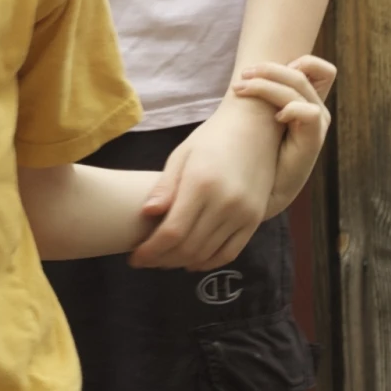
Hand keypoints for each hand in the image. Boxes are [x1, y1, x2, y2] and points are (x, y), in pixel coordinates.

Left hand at [130, 93, 280, 271]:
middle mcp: (225, 203)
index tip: (134, 257)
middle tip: (145, 260)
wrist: (254, 127)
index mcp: (201, 184)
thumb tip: (146, 214)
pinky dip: (208, 262)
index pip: (172, 232)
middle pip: (188, 248)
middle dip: (161, 260)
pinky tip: (191, 261)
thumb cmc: (211, 138)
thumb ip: (165, 187)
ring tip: (163, 260)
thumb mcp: (181, 155)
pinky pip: (230, 252)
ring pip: (207, 254)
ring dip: (181, 263)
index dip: (150, 251)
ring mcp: (243, 213)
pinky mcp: (255, 219)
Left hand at [234, 55, 335, 217]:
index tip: (263, 70)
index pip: (318, 68)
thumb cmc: (252, 154)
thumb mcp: (254, 118)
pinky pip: (309, 112)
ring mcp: (317, 123)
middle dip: (269, 69)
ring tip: (241, 90)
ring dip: (268, 85)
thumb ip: (259, 95)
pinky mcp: (314, 140)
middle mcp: (315, 109)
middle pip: (303, 70)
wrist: (258, 192)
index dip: (299, 60)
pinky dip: (291, 109)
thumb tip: (246, 71)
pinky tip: (275, 119)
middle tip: (242, 78)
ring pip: (300, 86)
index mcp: (304, 100)